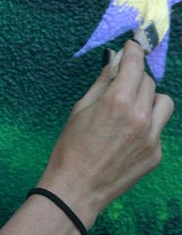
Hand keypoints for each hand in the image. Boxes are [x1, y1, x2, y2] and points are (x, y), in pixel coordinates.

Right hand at [41, 39, 173, 223]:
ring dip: (149, 99)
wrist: (76, 189)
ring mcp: (152, 137)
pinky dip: (146, 125)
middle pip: (149, 82)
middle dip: (135, 78)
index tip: (133, 45)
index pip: (135, 64)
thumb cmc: (71, 148)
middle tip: (120, 85)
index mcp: (118, 102)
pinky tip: (127, 137)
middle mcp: (140, 117)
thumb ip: (102, 83)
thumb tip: (113, 62)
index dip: (134, 51)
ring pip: (163, 102)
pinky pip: (158, 128)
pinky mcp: (156, 154)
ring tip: (131, 109)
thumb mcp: (80, 109)